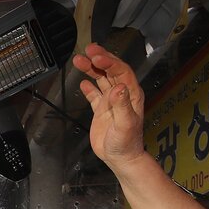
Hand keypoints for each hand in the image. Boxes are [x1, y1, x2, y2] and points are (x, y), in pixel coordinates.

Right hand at [73, 44, 147, 171]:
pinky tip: (83, 83)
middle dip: (100, 58)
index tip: (96, 56)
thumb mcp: (125, 124)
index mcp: (130, 94)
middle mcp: (121, 94)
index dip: (109, 61)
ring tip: (78, 60)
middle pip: (111, 70)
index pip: (121, 71)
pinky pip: (95, 95)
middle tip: (88, 49)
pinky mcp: (101, 110)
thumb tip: (118, 87)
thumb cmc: (126, 143)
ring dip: (91, 69)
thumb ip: (122, 105)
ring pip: (101, 79)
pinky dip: (89, 88)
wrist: (120, 158)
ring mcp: (111, 102)